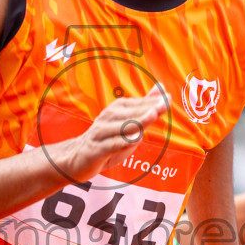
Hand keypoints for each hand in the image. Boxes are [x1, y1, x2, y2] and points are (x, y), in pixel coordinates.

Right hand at [53, 89, 168, 182]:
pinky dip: (122, 141)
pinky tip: (133, 138)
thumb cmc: (107, 140)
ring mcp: (100, 133)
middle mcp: (108, 117)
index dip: (154, 101)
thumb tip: (161, 87)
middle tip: (163, 104)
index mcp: (117, 110)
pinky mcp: (95, 149)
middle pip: (132, 114)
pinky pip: (110, 144)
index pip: (139, 104)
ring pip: (122, 127)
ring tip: (152, 116)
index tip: (168, 97)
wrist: (76, 157)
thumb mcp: (128, 122)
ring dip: (137, 121)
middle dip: (148, 108)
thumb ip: (145, 106)